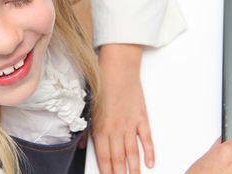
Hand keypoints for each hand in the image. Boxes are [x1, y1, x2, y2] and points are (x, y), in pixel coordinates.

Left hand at [92, 44, 153, 173]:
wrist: (118, 68)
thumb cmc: (102, 86)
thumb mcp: (89, 109)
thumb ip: (87, 131)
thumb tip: (82, 147)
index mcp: (100, 128)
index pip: (104, 157)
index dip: (107, 172)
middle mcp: (115, 129)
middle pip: (118, 159)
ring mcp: (130, 124)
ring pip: (132, 152)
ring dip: (134, 169)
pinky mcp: (142, 117)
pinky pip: (146, 139)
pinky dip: (149, 152)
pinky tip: (150, 163)